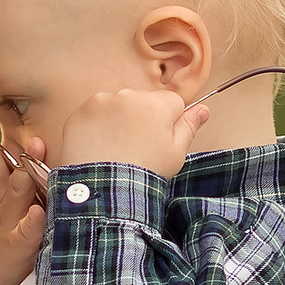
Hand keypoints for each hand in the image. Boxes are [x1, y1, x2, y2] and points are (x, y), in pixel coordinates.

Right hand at [0, 103, 46, 284]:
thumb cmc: (3, 235)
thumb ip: (7, 171)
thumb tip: (21, 136)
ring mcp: (8, 225)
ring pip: (12, 196)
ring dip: (17, 176)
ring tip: (26, 153)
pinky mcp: (21, 249)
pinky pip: (27, 234)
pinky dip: (31, 225)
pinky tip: (36, 215)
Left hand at [54, 84, 209, 175]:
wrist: (104, 189)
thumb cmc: (145, 172)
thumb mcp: (175, 153)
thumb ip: (189, 126)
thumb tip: (203, 109)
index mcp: (156, 104)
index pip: (172, 102)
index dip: (169, 122)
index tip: (160, 141)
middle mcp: (128, 95)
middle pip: (143, 101)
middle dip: (143, 118)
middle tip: (137, 148)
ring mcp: (101, 102)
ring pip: (119, 105)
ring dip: (119, 120)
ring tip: (117, 149)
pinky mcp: (81, 113)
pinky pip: (95, 114)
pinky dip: (98, 126)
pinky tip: (100, 146)